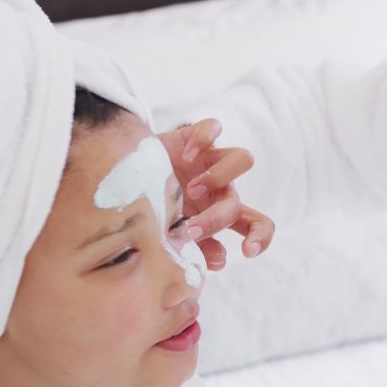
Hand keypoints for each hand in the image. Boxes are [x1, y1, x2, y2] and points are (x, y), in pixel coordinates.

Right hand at [158, 119, 274, 270]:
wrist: (125, 172)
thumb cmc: (153, 208)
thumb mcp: (170, 234)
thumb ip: (197, 252)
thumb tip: (222, 259)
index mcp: (221, 212)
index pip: (257, 223)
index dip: (260, 237)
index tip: (247, 252)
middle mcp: (220, 186)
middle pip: (235, 204)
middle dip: (214, 221)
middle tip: (189, 230)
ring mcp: (210, 160)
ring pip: (243, 159)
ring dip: (219, 177)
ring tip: (190, 189)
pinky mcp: (194, 136)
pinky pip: (213, 128)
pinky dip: (202, 141)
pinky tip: (185, 156)